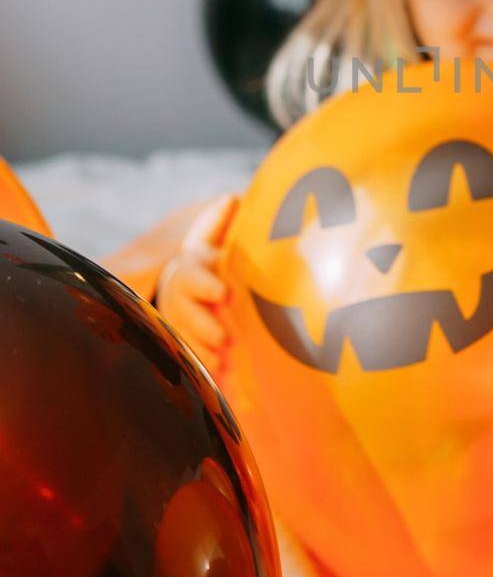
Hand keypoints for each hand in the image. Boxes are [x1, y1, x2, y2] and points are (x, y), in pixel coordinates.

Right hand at [156, 194, 237, 376]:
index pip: (192, 275)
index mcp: (190, 268)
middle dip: (201, 325)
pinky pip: (184, 358)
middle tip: (223, 337)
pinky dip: (199, 369)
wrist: (182, 286)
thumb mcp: (211, 240)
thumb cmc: (208, 261)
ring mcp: (177, 322)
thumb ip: (217, 223)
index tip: (224, 292)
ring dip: (200, 351)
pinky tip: (215, 379)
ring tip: (220, 360)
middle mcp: (178, 296)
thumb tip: (231, 198)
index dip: (206, 285)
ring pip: (182, 338)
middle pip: (183, 312)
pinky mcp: (181, 343)